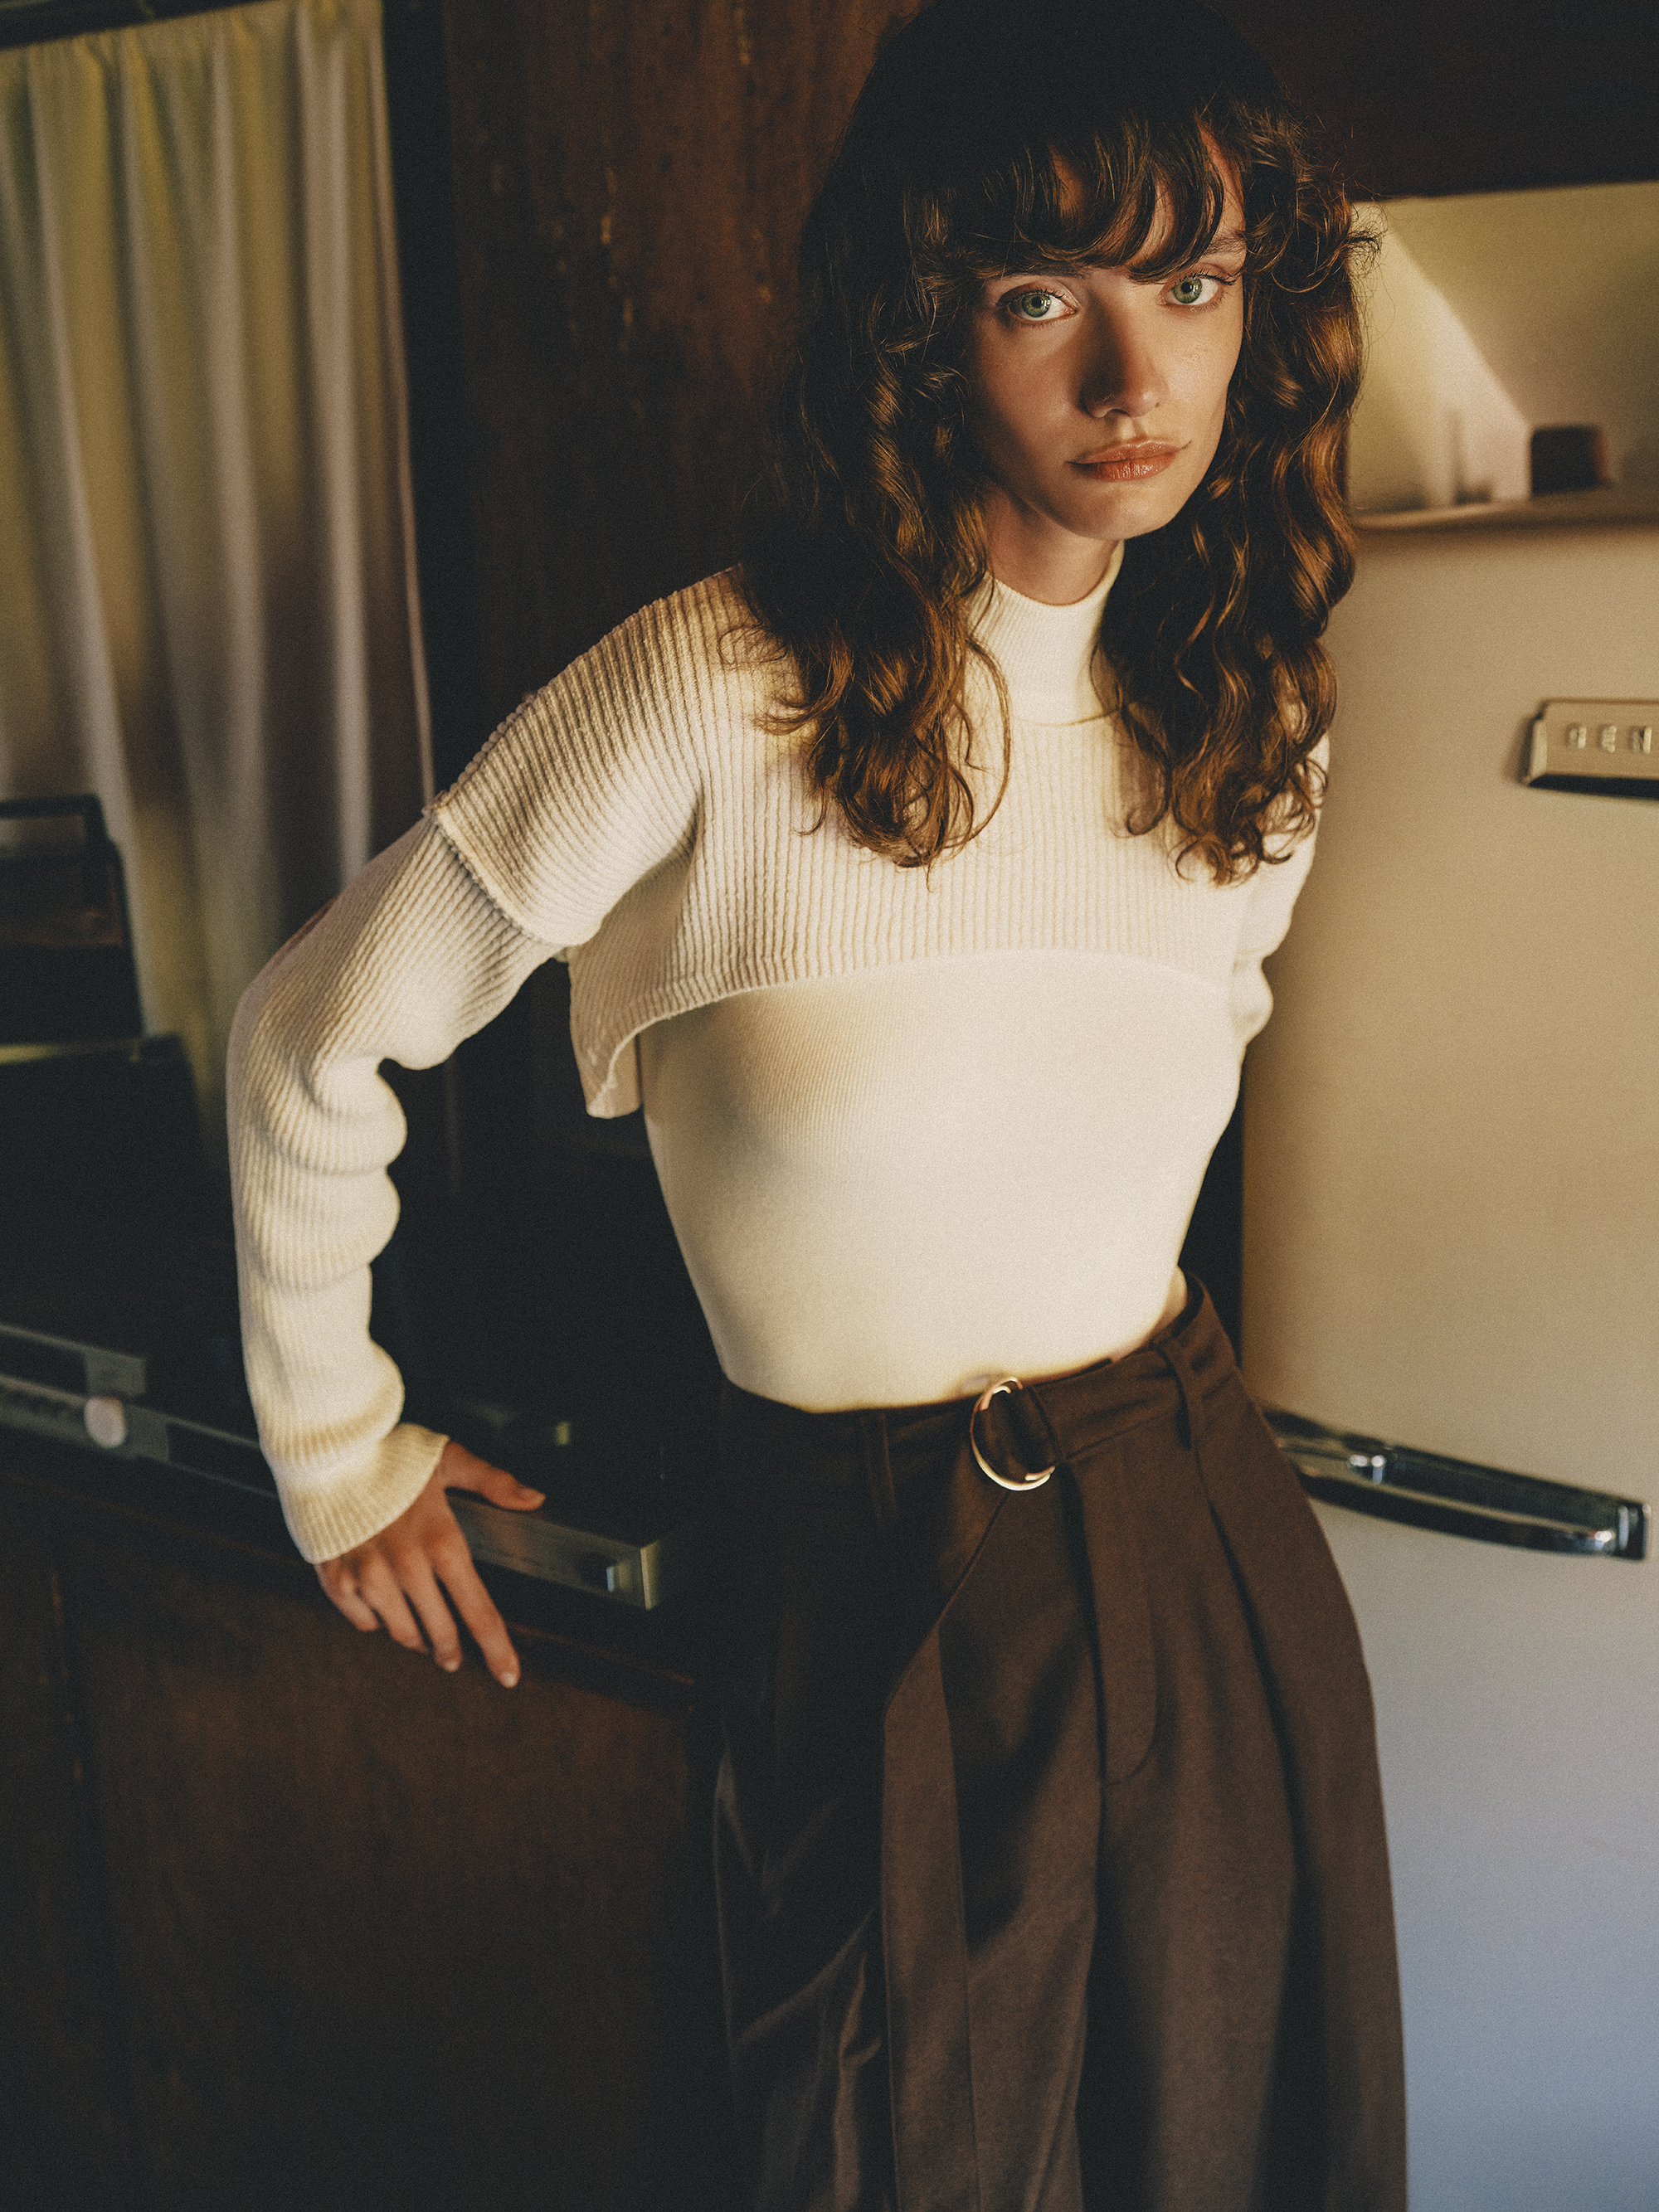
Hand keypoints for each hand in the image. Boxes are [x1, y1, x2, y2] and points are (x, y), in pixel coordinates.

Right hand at [315, 1440, 543, 1686]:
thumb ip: (494, 1482)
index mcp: (442, 1543)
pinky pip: (363, 1621)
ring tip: (422, 1636)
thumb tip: (534, 1498)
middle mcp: (407, 1567)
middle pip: (440, 1632)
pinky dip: (376, 1620)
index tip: (508, 1675)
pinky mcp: (337, 1580)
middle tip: (453, 1657)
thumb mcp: (450, 1459)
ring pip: (401, 1632)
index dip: (497, 1649)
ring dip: (416, 1638)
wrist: (327, 1452)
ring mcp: (369, 1577)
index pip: (478, 1611)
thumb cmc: (390, 1456)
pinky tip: (383, 1607)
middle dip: (451, 1650)